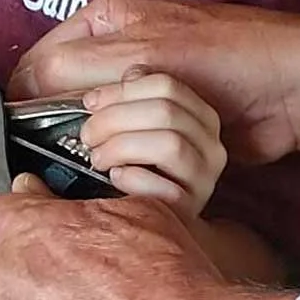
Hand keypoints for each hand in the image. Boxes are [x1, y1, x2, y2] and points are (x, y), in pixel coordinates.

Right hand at [9, 0, 299, 163]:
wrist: (291, 89)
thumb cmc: (226, 56)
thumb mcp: (140, 53)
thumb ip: (72, 68)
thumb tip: (16, 90)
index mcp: (104, 21)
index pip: (39, 62)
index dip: (26, 99)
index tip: (21, 136)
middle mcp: (117, 52)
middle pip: (62, 98)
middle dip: (66, 126)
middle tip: (78, 147)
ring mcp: (139, 90)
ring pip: (93, 129)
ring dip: (102, 145)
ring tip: (112, 155)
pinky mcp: (162, 124)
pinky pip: (125, 148)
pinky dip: (125, 160)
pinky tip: (129, 169)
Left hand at [76, 71, 225, 216]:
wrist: (159, 224)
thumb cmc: (147, 173)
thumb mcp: (146, 131)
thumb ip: (140, 99)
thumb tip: (129, 75)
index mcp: (202, 118)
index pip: (167, 86)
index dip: (123, 90)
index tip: (91, 102)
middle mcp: (212, 146)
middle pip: (166, 111)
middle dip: (115, 118)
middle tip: (87, 135)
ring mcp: (204, 179)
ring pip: (169, 144)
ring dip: (121, 146)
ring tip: (97, 158)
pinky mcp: (190, 209)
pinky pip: (163, 188)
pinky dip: (131, 178)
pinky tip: (116, 177)